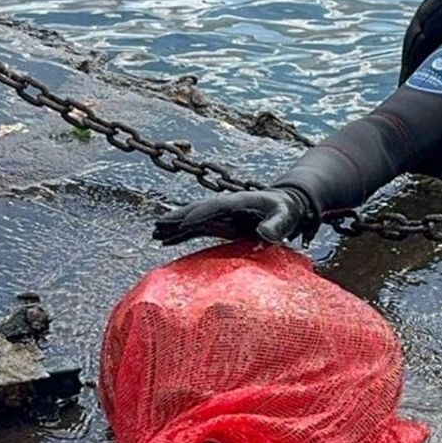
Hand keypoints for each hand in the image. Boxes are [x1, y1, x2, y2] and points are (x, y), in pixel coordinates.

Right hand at [152, 187, 315, 245]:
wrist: (286, 205)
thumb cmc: (287, 210)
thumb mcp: (286, 216)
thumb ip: (277, 225)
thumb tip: (263, 234)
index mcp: (241, 201)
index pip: (218, 206)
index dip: (203, 212)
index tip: (187, 222)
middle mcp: (227, 207)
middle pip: (198, 209)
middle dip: (179, 217)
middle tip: (158, 225)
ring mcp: (223, 216)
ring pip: (194, 219)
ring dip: (175, 226)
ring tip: (154, 234)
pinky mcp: (221, 225)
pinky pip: (198, 229)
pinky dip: (181, 235)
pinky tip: (165, 241)